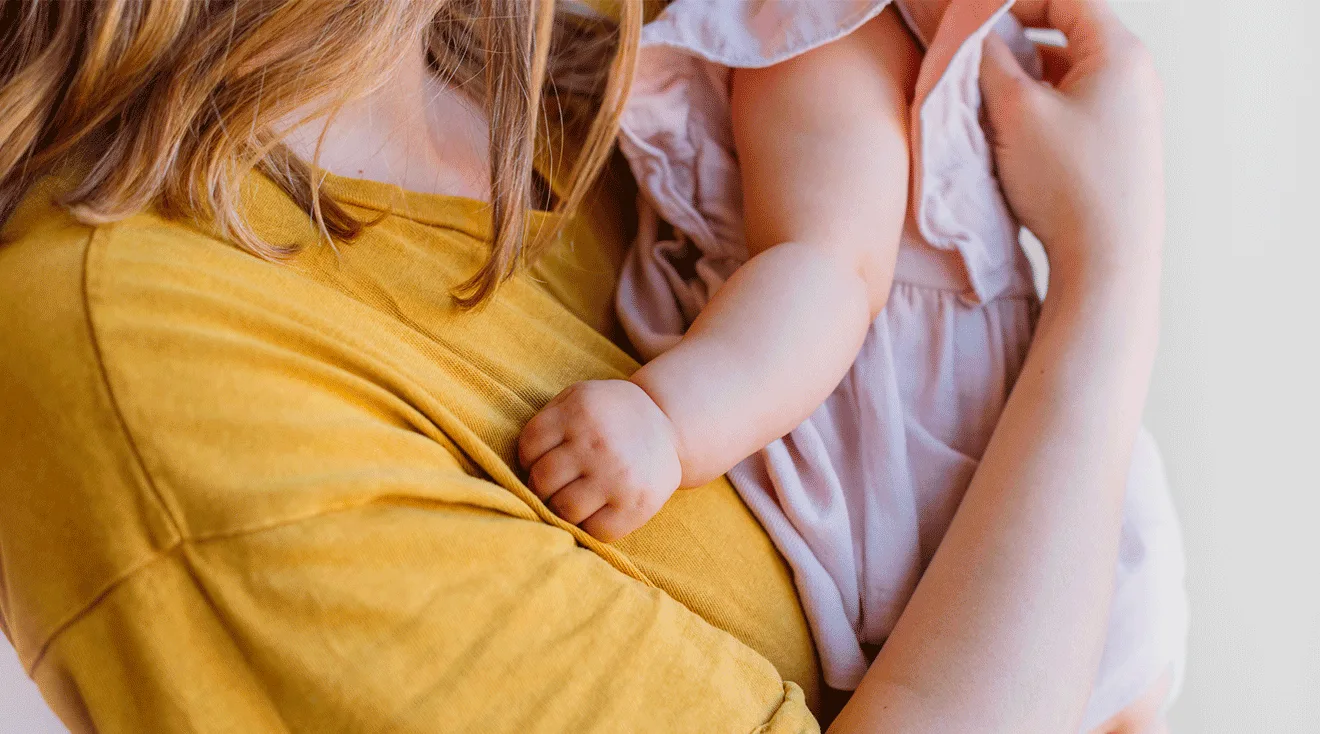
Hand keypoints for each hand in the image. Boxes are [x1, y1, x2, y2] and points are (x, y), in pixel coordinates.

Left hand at [518, 380, 682, 541]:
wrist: (670, 425)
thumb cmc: (612, 415)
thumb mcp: (580, 398)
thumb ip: (548, 420)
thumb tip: (519, 467)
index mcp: (579, 412)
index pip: (529, 448)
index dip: (529, 459)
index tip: (541, 462)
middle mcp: (597, 444)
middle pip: (542, 481)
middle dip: (543, 486)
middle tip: (556, 484)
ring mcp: (617, 477)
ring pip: (563, 510)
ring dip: (562, 508)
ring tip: (573, 498)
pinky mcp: (636, 505)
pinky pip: (594, 531)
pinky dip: (587, 526)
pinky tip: (594, 510)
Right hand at [980, 0, 1164, 291]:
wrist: (1107, 258)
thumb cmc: (1068, 181)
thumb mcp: (1015, 111)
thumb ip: (989, 61)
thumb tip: (976, 35)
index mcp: (1120, 53)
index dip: (1016, 2)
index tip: (975, 18)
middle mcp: (1135, 76)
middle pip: (1067, 35)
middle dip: (1015, 44)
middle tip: (973, 63)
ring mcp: (1130, 114)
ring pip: (1066, 76)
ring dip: (1024, 82)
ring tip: (987, 104)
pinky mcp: (1119, 147)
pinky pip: (1073, 108)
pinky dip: (1039, 110)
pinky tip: (1011, 137)